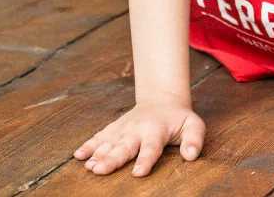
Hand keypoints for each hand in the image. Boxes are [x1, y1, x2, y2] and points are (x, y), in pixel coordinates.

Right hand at [74, 95, 204, 175]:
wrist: (162, 99)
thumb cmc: (179, 118)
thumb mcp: (194, 125)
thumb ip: (194, 140)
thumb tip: (191, 155)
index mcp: (157, 130)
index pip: (151, 148)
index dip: (145, 160)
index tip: (138, 173)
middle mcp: (138, 129)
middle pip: (124, 146)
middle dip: (112, 159)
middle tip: (100, 170)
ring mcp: (124, 128)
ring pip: (109, 142)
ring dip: (97, 153)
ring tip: (88, 166)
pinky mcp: (115, 128)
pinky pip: (101, 136)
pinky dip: (89, 144)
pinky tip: (78, 155)